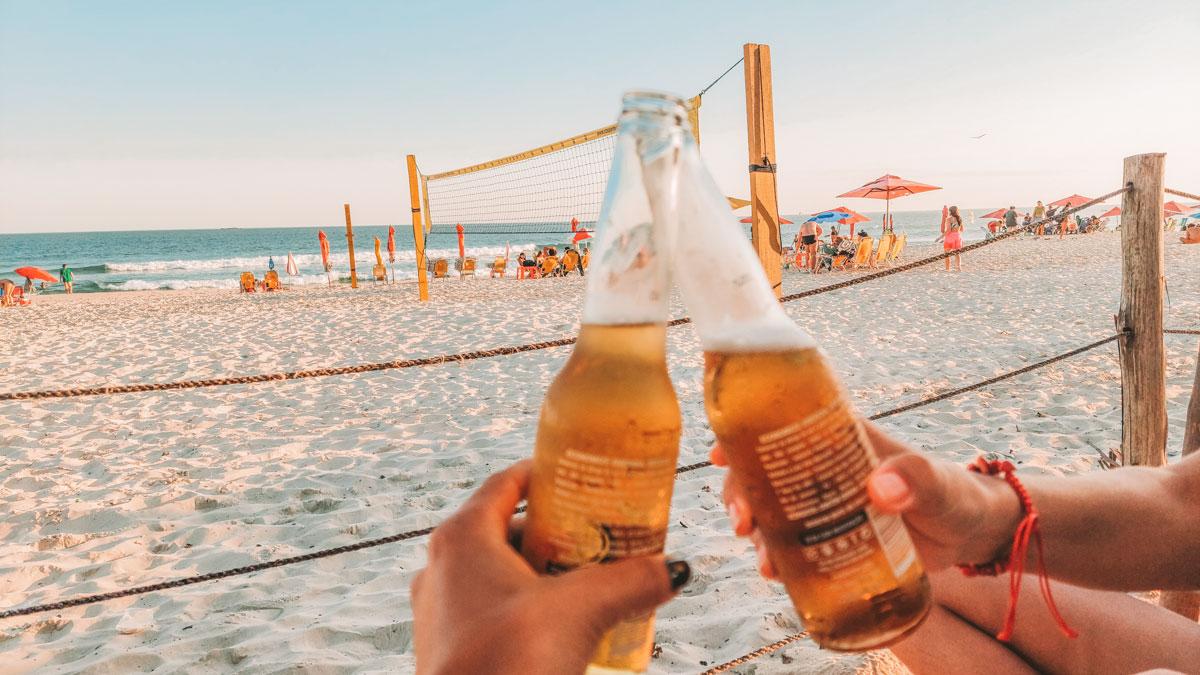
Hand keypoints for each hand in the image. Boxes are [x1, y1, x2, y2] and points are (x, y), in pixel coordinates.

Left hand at [411, 460, 689, 674]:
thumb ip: (630, 581)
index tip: (585, 476)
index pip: (506, 483)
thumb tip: (672, 569)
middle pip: (508, 530)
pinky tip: (565, 626)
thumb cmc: (510, 662)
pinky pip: (494, 610)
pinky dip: (530, 607)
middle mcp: (441, 567)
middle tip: (602, 535)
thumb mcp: (582, 610)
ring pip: (501, 574)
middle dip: (559, 532)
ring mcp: (442, 611)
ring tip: (591, 582)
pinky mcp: (451, 649)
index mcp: (462, 538)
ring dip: (546, 573)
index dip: (548, 475)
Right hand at [712, 421, 1020, 577]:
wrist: (972, 534)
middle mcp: (823, 469)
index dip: (742, 433)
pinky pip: (792, 545)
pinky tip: (775, 574)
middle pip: (763, 471)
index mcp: (840, 439)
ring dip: (754, 530)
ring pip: (771, 510)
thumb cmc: (956, 494)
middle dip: (740, 493)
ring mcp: (824, 505)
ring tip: (761, 556)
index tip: (720, 453)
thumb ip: (915, 478)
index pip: (781, 424)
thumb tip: (882, 487)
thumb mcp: (937, 482)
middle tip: (742, 520)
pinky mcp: (830, 538)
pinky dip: (776, 557)